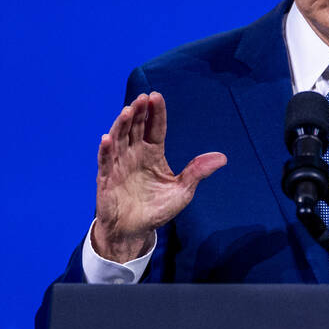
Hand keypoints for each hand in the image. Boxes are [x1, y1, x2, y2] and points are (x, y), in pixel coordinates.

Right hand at [91, 92, 226, 262]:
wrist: (135, 231)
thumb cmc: (157, 209)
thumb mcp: (182, 191)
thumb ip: (197, 172)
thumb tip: (222, 157)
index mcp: (153, 153)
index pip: (155, 128)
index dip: (156, 113)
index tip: (157, 96)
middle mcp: (135, 154)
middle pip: (135, 128)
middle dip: (138, 113)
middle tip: (142, 98)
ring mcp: (119, 165)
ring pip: (119, 139)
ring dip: (121, 125)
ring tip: (127, 111)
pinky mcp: (107, 179)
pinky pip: (105, 162)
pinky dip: (106, 150)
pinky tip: (107, 139)